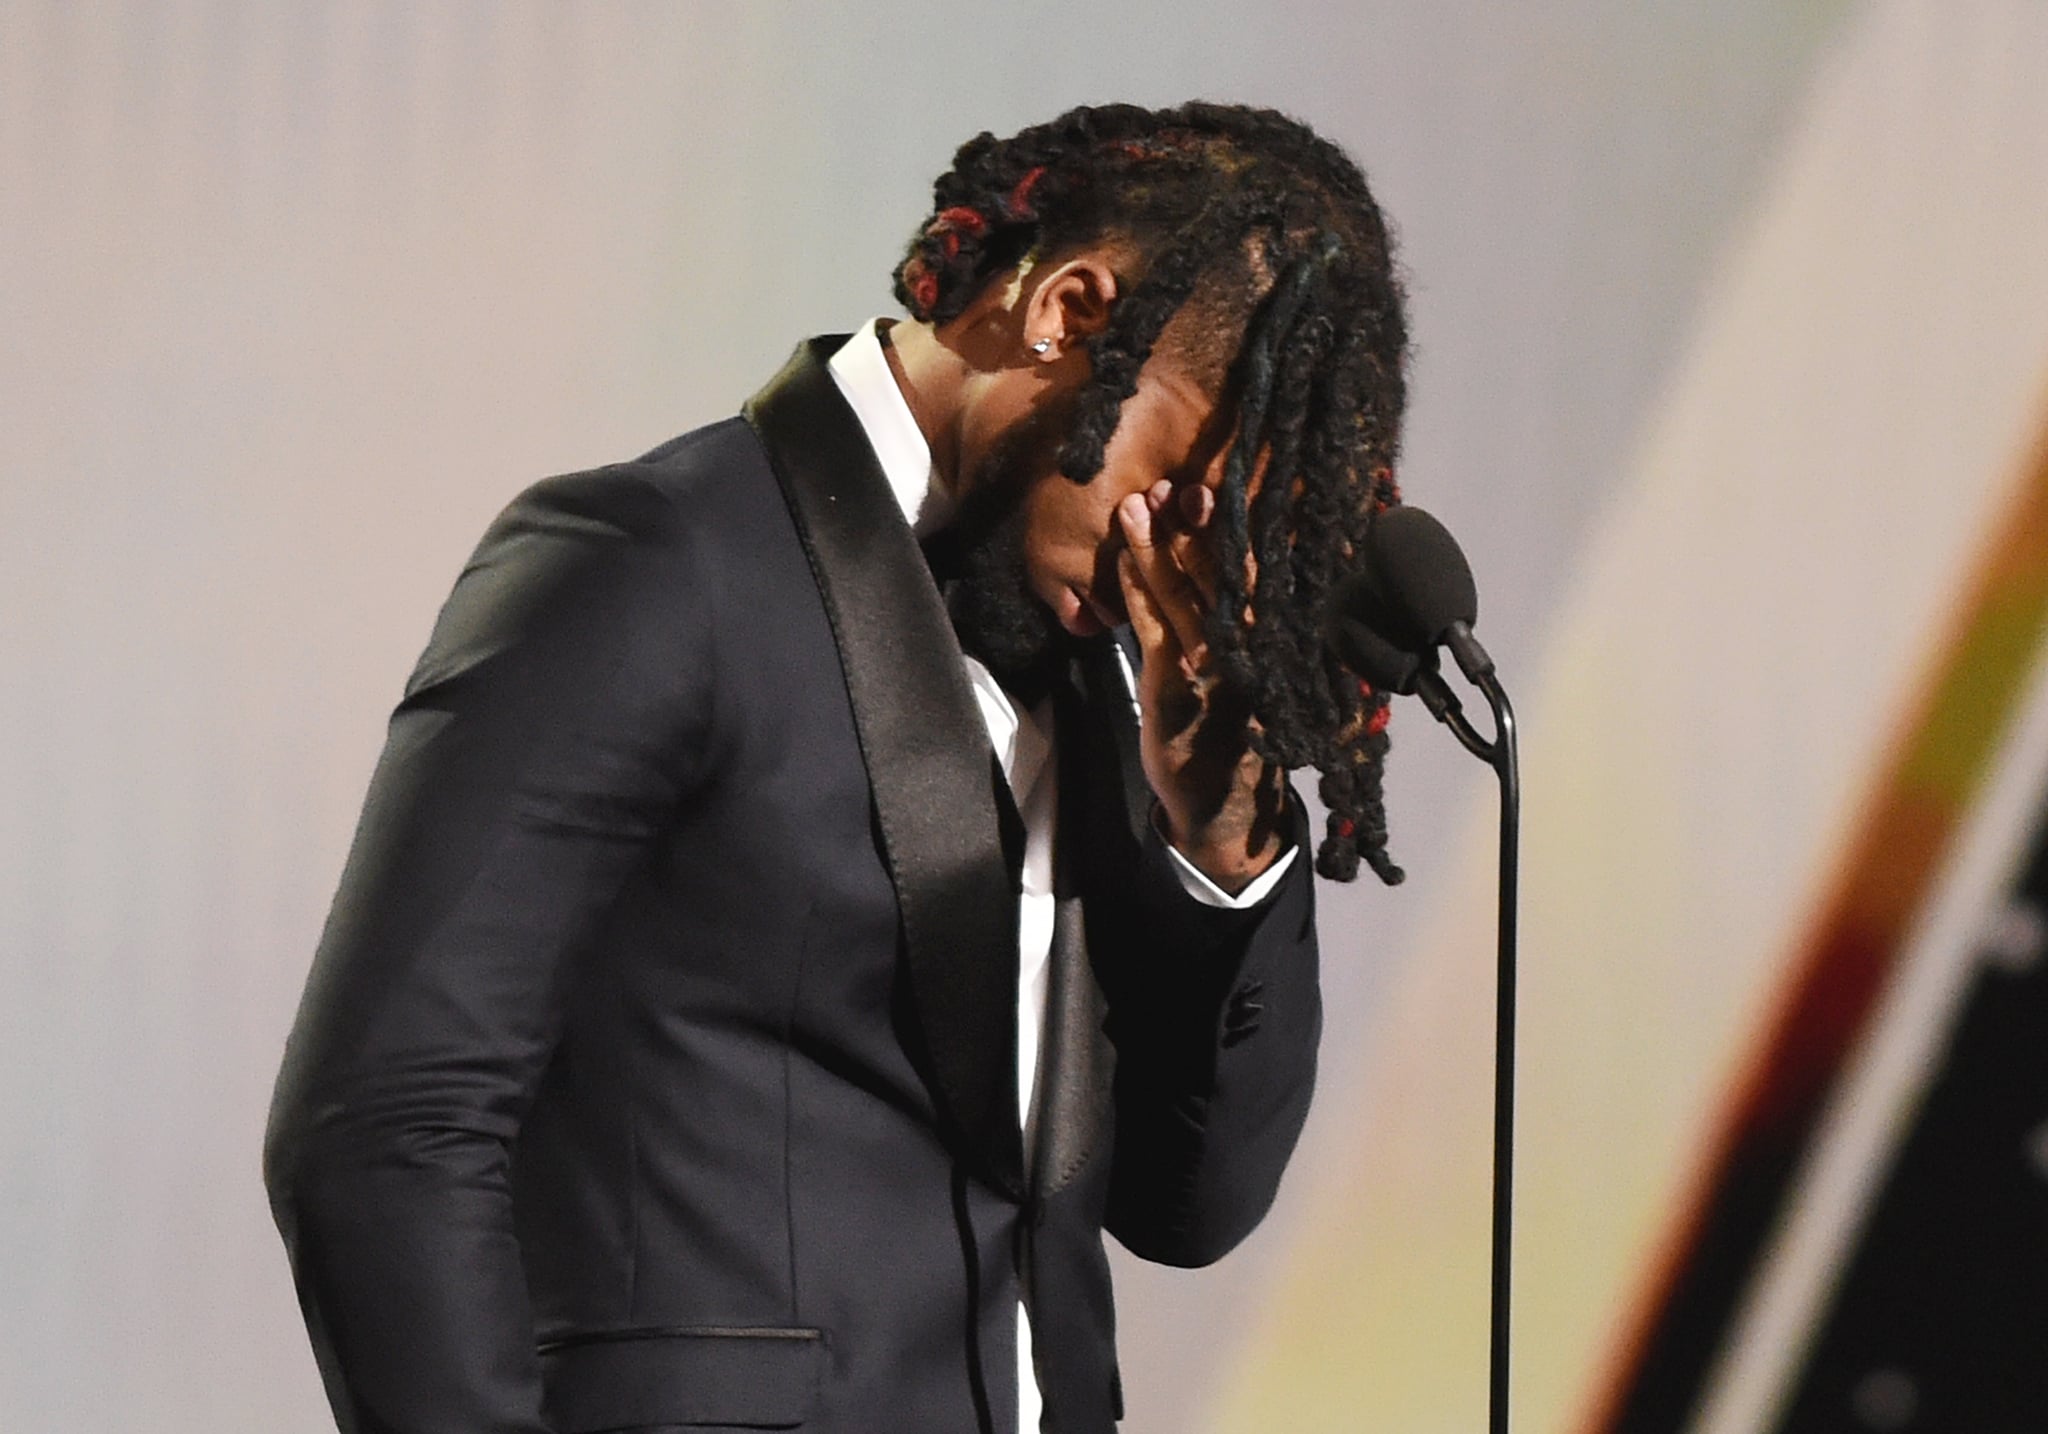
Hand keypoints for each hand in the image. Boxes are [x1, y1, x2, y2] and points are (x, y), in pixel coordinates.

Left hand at [1115, 480, 1289, 892]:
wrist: (1227, 802)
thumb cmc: (1238, 729)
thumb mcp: (1255, 671)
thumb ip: (1244, 622)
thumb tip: (1231, 564)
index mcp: (1271, 638)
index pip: (1252, 569)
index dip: (1231, 526)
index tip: (1214, 487)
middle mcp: (1247, 648)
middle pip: (1218, 572)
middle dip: (1192, 525)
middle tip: (1173, 482)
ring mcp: (1211, 665)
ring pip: (1181, 593)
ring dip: (1155, 547)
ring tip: (1134, 507)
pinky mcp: (1175, 686)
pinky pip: (1152, 628)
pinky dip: (1137, 592)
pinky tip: (1123, 560)